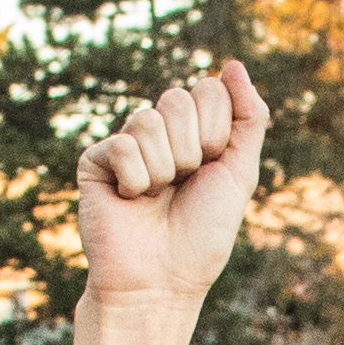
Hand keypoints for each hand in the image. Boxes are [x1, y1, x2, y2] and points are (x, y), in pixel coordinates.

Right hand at [73, 61, 269, 309]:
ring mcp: (125, 145)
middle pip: (178, 98)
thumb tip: (233, 64)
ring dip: (164, 169)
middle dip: (191, 148)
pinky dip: (136, 181)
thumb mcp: (240, 173)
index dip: (216, 132)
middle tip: (183, 184)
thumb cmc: (201, 235)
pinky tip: (130, 201)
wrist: (161, 281)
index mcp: (195, 132)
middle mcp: (159, 133)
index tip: (210, 168)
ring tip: (156, 197)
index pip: (209, 90)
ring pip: (148, 120)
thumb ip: (248, 117)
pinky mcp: (95, 161)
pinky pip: (122, 146)